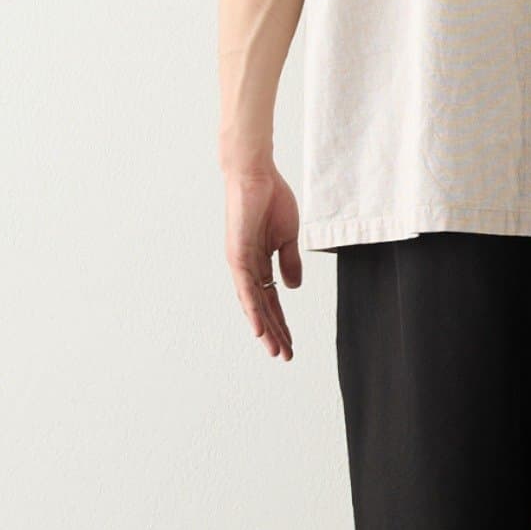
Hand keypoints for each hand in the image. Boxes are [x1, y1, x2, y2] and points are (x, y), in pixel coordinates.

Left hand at [224, 167, 301, 360]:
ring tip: (275, 350)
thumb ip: (290, 262)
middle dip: (275, 333)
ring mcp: (240, 263)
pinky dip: (253, 309)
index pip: (271, 300)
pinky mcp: (237, 255)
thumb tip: (293, 288)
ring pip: (253, 304)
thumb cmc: (271, 199)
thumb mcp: (288, 237)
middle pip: (262, 308)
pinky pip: (246, 288)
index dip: (281, 322)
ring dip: (265, 329)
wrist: (256, 174)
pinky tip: (259, 328)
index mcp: (259, 263)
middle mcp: (246, 267)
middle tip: (285, 355)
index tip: (291, 342)